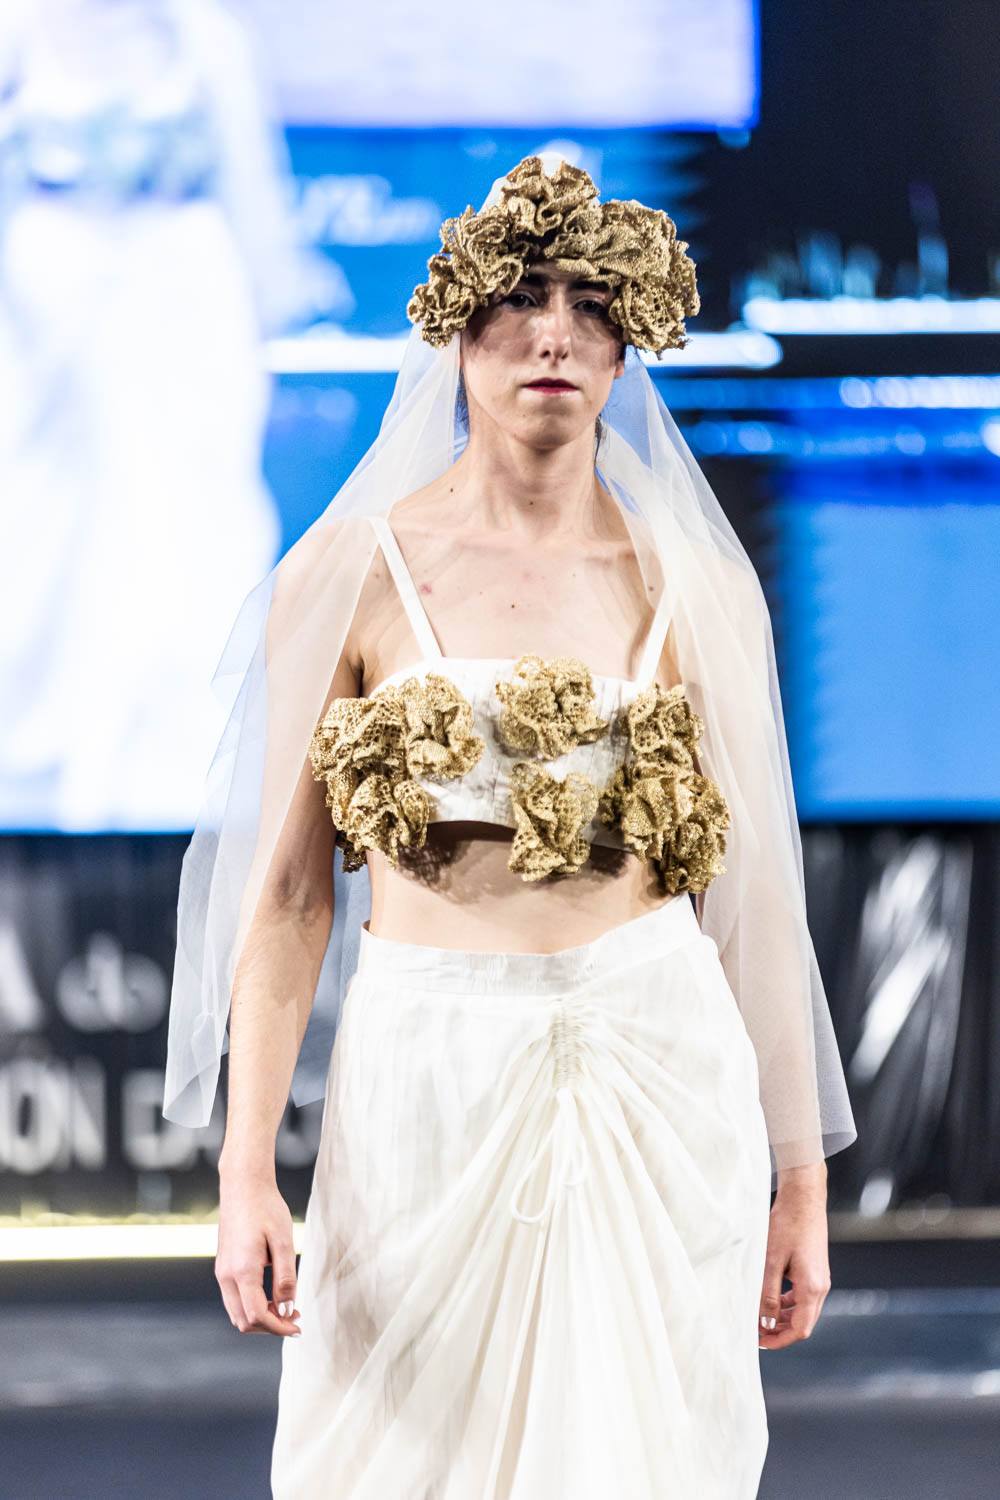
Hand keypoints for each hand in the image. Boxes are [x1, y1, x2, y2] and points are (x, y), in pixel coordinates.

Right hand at [215, 1164, 301, 1336]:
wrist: (243, 1185)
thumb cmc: (266, 1208)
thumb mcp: (283, 1240)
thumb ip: (285, 1277)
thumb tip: (287, 1308)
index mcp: (242, 1270)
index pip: (257, 1316)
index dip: (278, 1327)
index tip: (298, 1326)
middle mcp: (226, 1276)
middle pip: (243, 1322)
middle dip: (270, 1327)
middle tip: (295, 1317)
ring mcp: (221, 1272)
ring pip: (236, 1313)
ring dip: (260, 1318)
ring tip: (286, 1307)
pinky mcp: (223, 1267)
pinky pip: (234, 1300)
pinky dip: (252, 1307)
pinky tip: (271, 1296)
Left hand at [757, 1164, 830, 1349]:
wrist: (804, 1197)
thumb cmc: (787, 1225)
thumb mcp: (772, 1261)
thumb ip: (768, 1293)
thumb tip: (764, 1322)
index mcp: (812, 1288)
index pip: (800, 1330)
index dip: (780, 1340)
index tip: (760, 1342)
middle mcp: (820, 1287)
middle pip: (803, 1323)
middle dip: (779, 1331)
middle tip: (755, 1330)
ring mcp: (819, 1278)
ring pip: (802, 1309)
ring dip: (782, 1316)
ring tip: (759, 1315)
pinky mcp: (815, 1269)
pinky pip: (802, 1295)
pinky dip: (786, 1302)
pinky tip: (769, 1296)